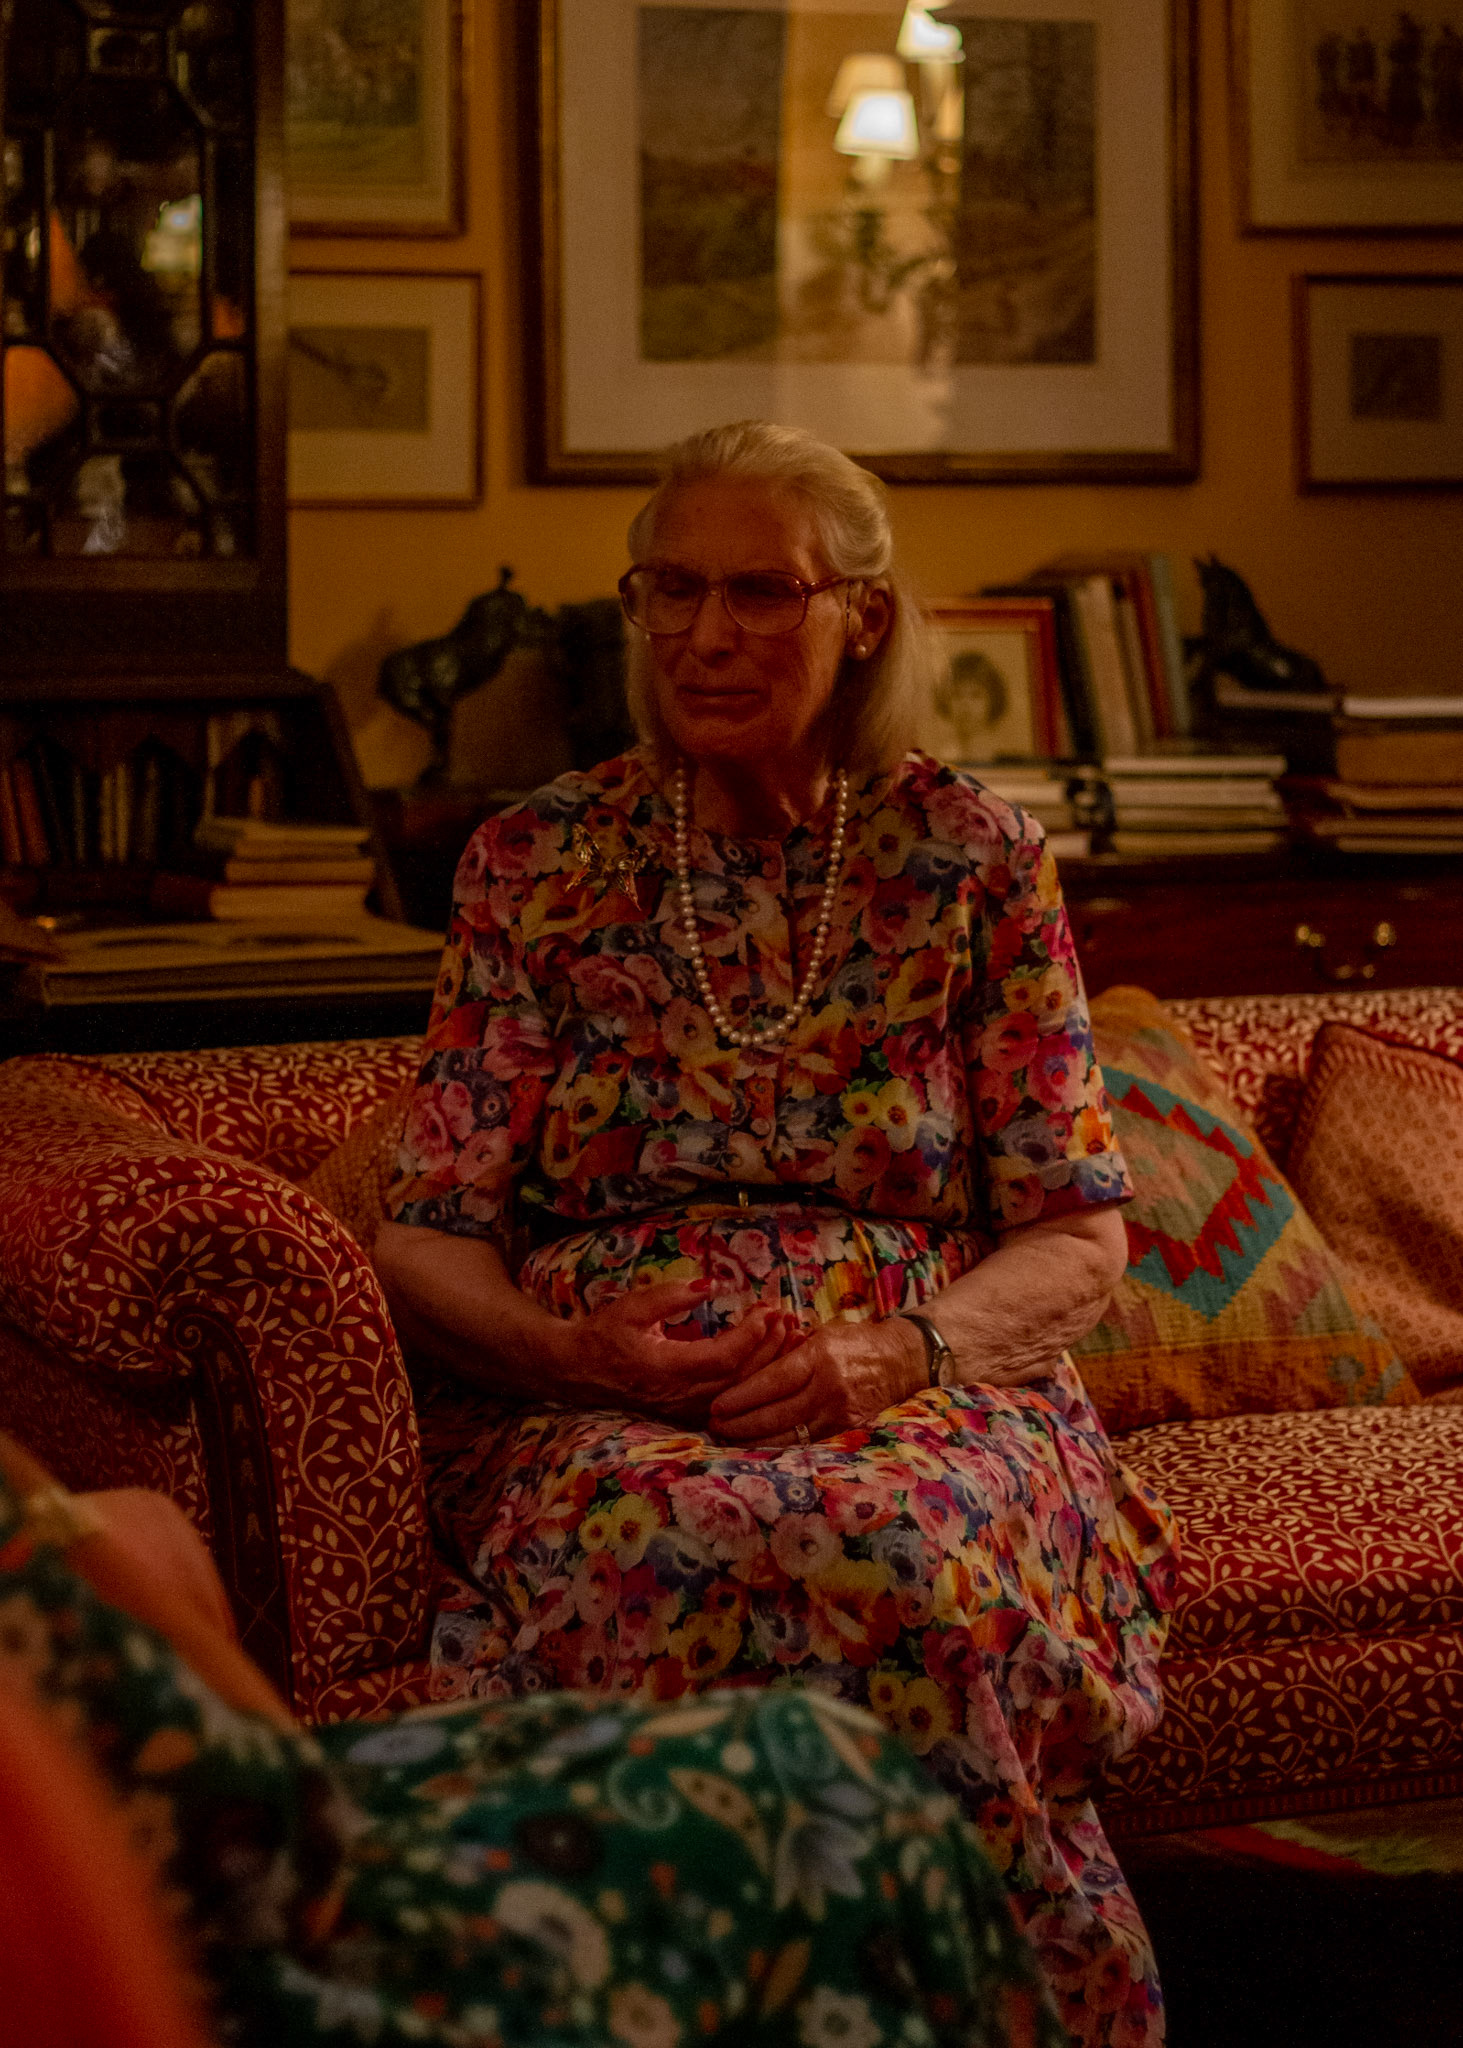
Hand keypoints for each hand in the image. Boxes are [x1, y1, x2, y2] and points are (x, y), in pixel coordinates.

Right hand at [557, 1280, 798, 1426]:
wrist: (578, 1370)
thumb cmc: (604, 1335)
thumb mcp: (632, 1307)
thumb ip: (672, 1296)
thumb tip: (711, 1285)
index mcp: (665, 1368)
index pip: (722, 1358)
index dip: (750, 1336)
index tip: (767, 1311)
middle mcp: (679, 1395)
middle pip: (739, 1378)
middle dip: (769, 1348)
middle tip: (788, 1318)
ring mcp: (685, 1409)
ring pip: (739, 1393)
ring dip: (768, 1365)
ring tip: (789, 1337)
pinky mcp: (688, 1412)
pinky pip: (731, 1400)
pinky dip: (755, 1380)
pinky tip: (771, 1361)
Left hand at [708, 1314, 928, 1447]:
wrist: (904, 1359)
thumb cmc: (856, 1341)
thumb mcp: (822, 1334)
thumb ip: (790, 1350)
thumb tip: (750, 1358)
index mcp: (821, 1357)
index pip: (774, 1381)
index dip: (742, 1396)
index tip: (717, 1405)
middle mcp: (830, 1387)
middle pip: (777, 1413)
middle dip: (741, 1423)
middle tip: (715, 1426)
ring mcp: (841, 1413)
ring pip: (791, 1434)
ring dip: (755, 1440)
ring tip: (729, 1439)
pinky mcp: (848, 1430)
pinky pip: (808, 1442)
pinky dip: (781, 1445)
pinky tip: (759, 1446)